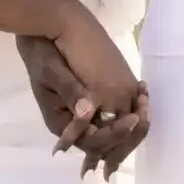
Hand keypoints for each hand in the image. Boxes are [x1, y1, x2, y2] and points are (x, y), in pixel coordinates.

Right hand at [17, 34, 145, 178]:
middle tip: (144, 114)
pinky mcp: (91, 102)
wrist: (38, 38)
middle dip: (128, 135)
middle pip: (105, 146)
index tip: (133, 118)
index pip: (92, 142)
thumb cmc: (41, 53)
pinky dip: (129, 110)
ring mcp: (82, 115)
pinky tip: (140, 94)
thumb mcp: (51, 71)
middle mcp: (73, 125)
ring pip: (111, 133)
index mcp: (61, 123)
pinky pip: (112, 117)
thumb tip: (88, 111)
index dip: (114, 134)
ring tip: (144, 103)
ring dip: (132, 125)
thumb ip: (70, 92)